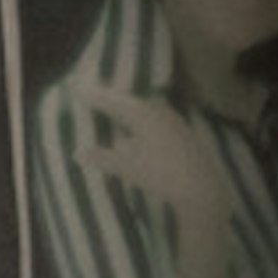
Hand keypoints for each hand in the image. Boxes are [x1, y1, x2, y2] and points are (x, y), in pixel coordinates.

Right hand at [64, 83, 242, 277]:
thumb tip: (77, 152)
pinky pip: (157, 122)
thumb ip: (101, 157)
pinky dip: (143, 124)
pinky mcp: (185, 137)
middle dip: (114, 102)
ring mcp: (175, 124)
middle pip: (132, 103)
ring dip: (130, 113)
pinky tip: (140, 134)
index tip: (79, 89)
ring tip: (117, 114)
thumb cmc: (159, 173)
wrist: (200, 188)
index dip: (96, 97)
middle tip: (98, 99)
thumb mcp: (125, 167)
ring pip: (147, 112)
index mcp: (144, 114)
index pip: (115, 101)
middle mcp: (161, 113)